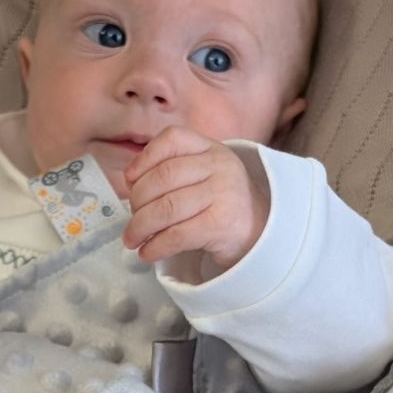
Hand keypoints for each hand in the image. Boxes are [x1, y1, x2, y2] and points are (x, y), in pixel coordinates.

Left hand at [121, 126, 268, 274]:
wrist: (263, 235)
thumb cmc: (223, 206)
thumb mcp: (204, 176)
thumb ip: (173, 171)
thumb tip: (130, 184)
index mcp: (212, 149)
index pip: (172, 140)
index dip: (144, 158)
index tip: (129, 180)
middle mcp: (219, 167)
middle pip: (163, 177)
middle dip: (137, 201)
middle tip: (131, 220)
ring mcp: (223, 194)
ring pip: (166, 207)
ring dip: (141, 227)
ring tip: (132, 240)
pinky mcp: (220, 225)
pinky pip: (177, 235)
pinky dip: (156, 246)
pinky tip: (148, 253)